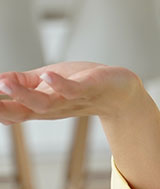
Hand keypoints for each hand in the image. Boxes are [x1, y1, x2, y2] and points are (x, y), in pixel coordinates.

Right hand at [0, 62, 143, 124]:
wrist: (120, 92)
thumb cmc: (83, 86)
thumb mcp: (47, 81)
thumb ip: (23, 82)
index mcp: (39, 106)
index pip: (10, 111)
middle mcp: (52, 108)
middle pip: (22, 112)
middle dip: (1, 108)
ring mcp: (70, 100)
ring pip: (43, 103)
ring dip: (23, 94)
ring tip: (5, 83)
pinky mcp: (88, 89)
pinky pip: (72, 90)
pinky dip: (59, 84)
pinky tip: (47, 76)